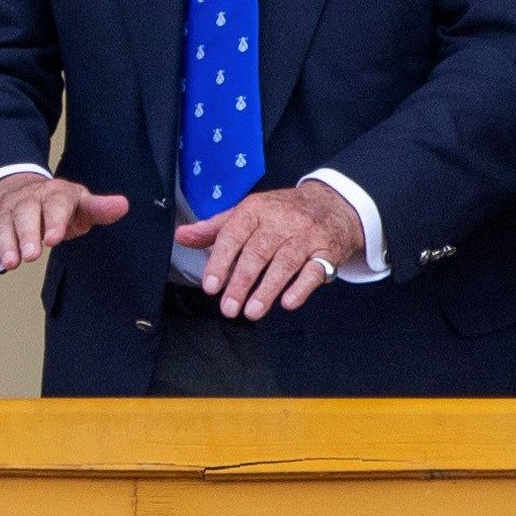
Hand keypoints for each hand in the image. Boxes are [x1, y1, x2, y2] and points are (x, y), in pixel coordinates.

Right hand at [0, 170, 131, 276]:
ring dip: (5, 244)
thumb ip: (98, 208)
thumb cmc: (56, 206)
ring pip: (2, 224)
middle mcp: (26, 200)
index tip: (54, 239)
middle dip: (26, 234)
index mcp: (54, 194)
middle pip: (24, 213)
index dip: (54, 220)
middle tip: (31, 255)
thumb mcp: (79, 204)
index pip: (55, 204)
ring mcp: (5, 211)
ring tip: (11, 263)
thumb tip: (122, 205)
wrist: (19, 190)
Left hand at [174, 176, 363, 319]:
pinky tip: (288, 303)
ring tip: (251, 312)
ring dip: (267, 290)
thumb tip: (181, 236)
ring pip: (285, 263)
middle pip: (258, 252)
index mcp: (256, 209)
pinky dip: (301, 288)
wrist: (333, 203)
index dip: (220, 261)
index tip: (210, 286)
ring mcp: (306, 236)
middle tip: (228, 308)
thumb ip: (215, 228)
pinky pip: (315, 270)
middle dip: (241, 282)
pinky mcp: (327, 251)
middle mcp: (282, 221)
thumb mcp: (248, 213)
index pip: (234, 235)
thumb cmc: (282, 213)